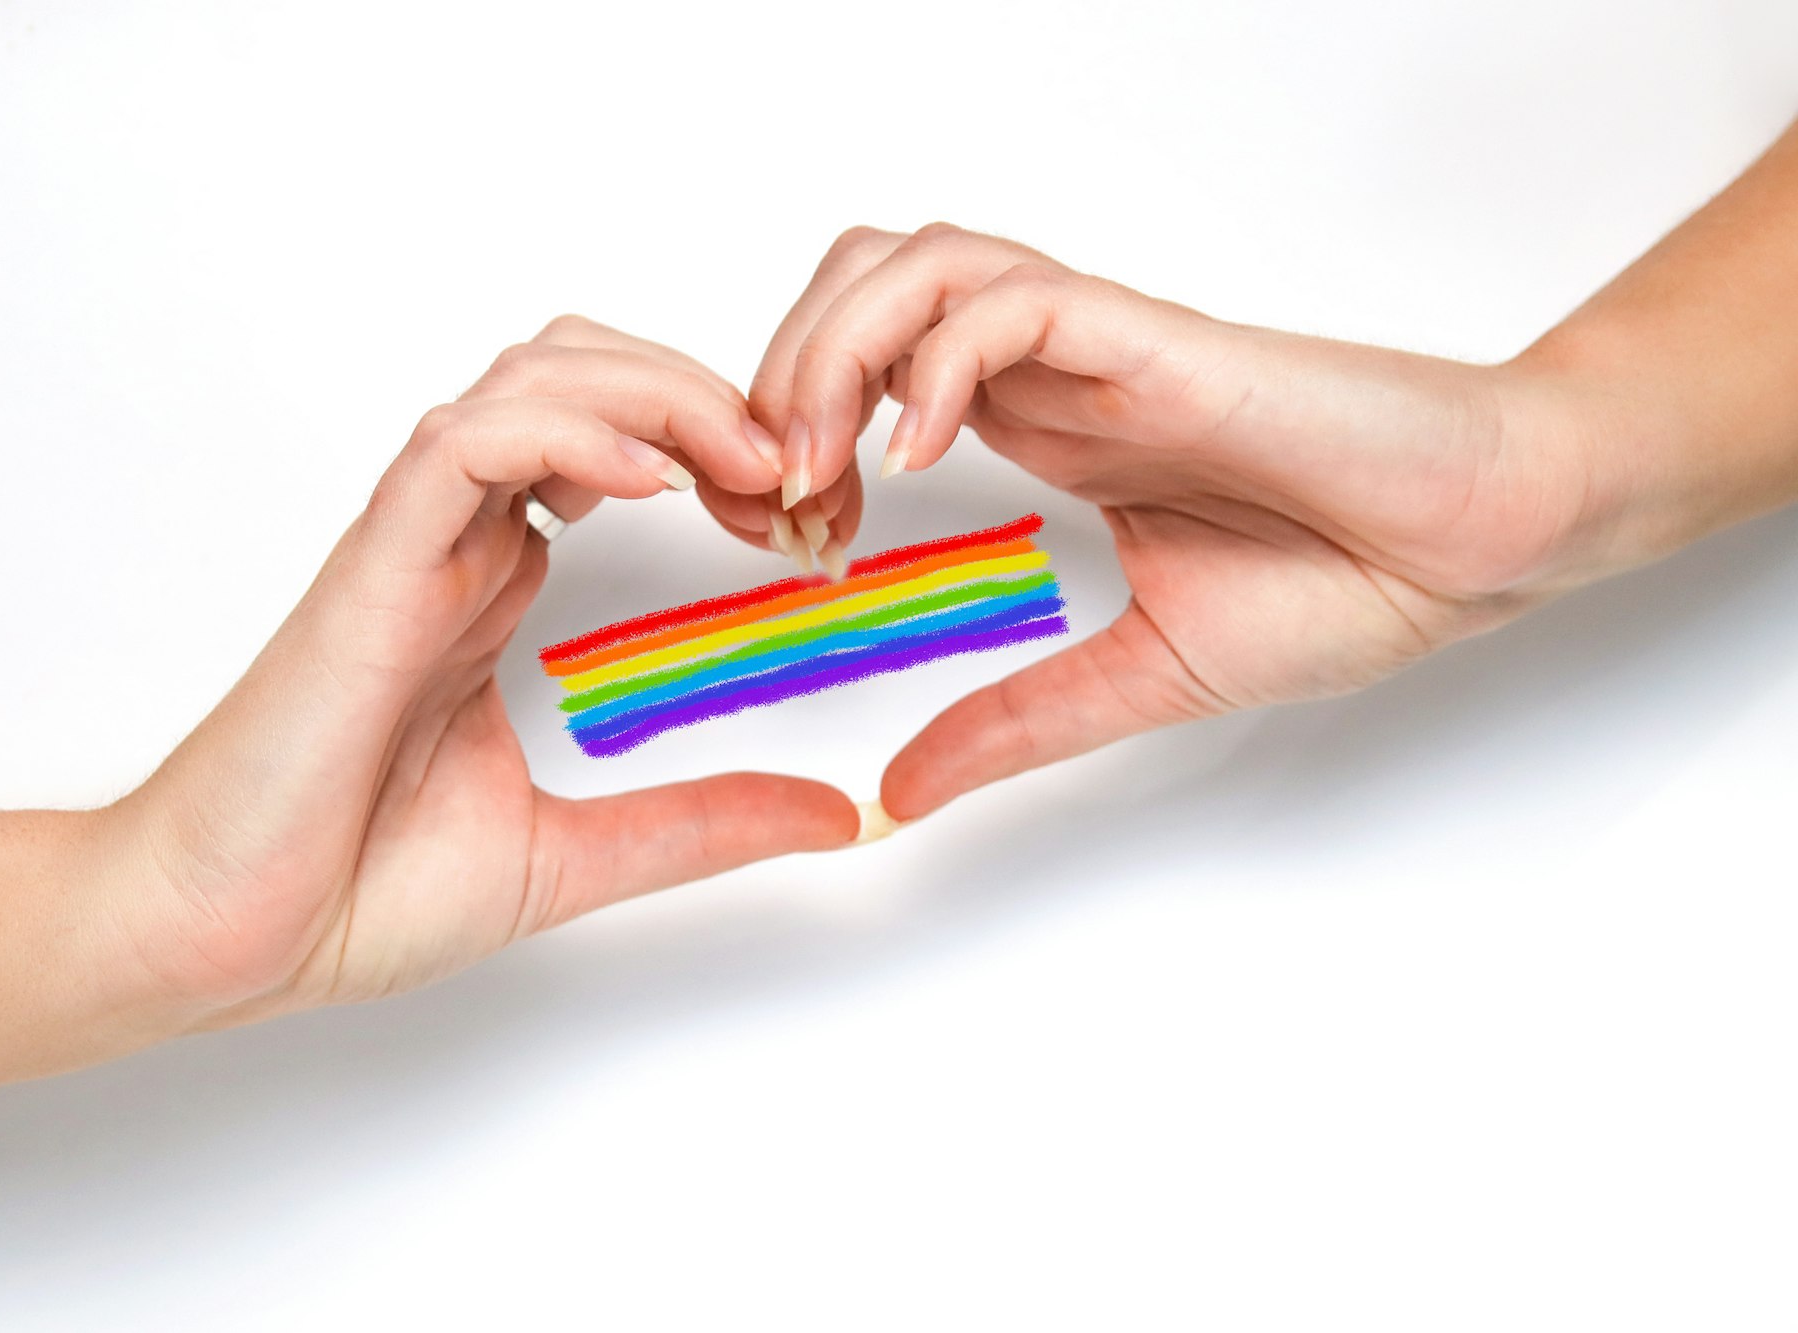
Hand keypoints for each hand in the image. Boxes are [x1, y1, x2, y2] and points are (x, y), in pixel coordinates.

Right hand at [108, 317, 856, 1023]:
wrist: (223, 939)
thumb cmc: (354, 891)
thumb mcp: (577, 855)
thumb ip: (700, 825)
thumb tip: (838, 816)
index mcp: (496, 588)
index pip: (619, 446)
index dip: (720, 451)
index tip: (801, 517)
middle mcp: (460, 545)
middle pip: (584, 377)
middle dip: (703, 394)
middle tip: (791, 474)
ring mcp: (414, 545)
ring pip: (531, 381)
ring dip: (654, 391)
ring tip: (742, 458)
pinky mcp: (372, 565)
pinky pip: (462, 444)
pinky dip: (564, 430)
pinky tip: (649, 479)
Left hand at [745, 224, 1625, 818]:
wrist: (1476, 541)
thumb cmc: (1343, 582)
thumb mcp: (1134, 676)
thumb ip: (1013, 723)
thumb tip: (897, 793)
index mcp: (1038, 426)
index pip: (862, 367)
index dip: (790, 432)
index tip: (781, 538)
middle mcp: (1051, 371)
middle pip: (860, 284)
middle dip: (779, 369)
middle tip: (768, 493)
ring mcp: (1099, 346)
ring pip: (918, 263)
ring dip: (834, 350)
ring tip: (821, 467)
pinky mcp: (1153, 340)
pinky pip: (1012, 298)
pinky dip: (935, 358)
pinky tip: (916, 453)